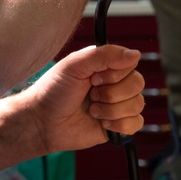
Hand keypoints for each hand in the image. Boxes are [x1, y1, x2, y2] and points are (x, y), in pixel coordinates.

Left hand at [27, 45, 144, 152]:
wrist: (42, 122)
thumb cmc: (53, 91)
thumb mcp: (75, 64)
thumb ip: (105, 54)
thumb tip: (136, 54)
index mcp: (106, 66)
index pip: (131, 64)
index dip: (115, 74)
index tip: (93, 79)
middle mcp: (115, 83)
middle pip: (137, 84)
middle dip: (112, 93)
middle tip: (91, 95)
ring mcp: (118, 105)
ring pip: (137, 104)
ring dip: (112, 110)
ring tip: (92, 111)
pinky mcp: (118, 125)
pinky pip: (137, 123)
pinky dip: (120, 124)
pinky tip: (102, 124)